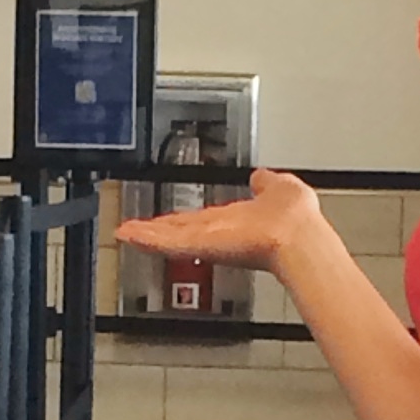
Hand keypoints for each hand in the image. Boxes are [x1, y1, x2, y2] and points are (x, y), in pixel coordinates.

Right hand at [112, 166, 321, 276]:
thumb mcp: (279, 188)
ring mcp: (208, 239)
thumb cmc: (295, 217)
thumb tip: (262, 176)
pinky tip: (128, 235)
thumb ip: (266, 183)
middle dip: (157, 230)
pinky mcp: (200, 242)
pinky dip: (147, 238)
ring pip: (170, 236)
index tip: (168, 220)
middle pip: (180, 230)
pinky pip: (168, 240)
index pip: (202, 220)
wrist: (296, 236)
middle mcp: (219, 232)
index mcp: (236, 220)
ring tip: (124, 233)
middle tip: (134, 232)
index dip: (184, 220)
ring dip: (145, 234)